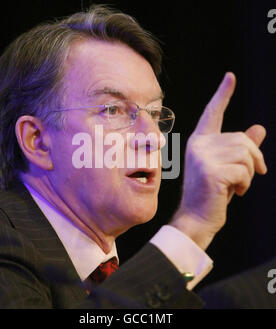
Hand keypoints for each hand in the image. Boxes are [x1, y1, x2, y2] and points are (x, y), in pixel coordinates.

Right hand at [171, 72, 266, 249]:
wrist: (197, 218)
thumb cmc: (212, 194)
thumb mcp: (228, 167)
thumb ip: (242, 148)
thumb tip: (260, 127)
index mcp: (199, 142)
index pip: (212, 113)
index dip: (223, 94)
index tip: (230, 77)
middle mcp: (198, 145)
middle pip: (241, 139)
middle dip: (254, 158)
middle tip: (250, 176)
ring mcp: (202, 157)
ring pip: (245, 154)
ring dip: (249, 173)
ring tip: (237, 186)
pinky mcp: (210, 171)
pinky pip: (244, 169)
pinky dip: (247, 183)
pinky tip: (236, 191)